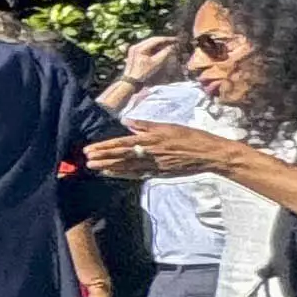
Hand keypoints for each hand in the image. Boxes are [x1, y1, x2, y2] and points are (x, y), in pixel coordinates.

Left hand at [88, 121, 234, 184]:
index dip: (105, 147)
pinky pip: (138, 174)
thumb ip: (146, 125)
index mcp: (153, 139)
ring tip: (94, 168)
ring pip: (128, 167)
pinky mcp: (160, 173)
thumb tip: (126, 122)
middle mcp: (151, 153)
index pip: (123, 143)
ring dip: (110, 167)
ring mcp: (155, 165)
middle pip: (122, 156)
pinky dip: (124, 174)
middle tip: (86, 160)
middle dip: (103, 158)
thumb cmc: (191, 136)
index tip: (90, 149)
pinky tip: (113, 174)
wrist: (210, 153)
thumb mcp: (168, 126)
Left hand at [114, 34, 188, 89]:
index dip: (166, 39)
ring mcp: (134, 49)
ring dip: (159, 45)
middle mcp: (135, 46)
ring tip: (170, 46)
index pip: (155, 40)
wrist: (131, 82)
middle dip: (163, 41)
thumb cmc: (143, 73)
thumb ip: (165, 53)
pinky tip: (162, 50)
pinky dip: (154, 49)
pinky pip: (147, 48)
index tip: (176, 40)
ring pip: (149, 44)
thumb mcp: (156, 63)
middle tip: (174, 42)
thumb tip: (172, 46)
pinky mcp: (135, 53)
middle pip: (152, 41)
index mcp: (139, 47)